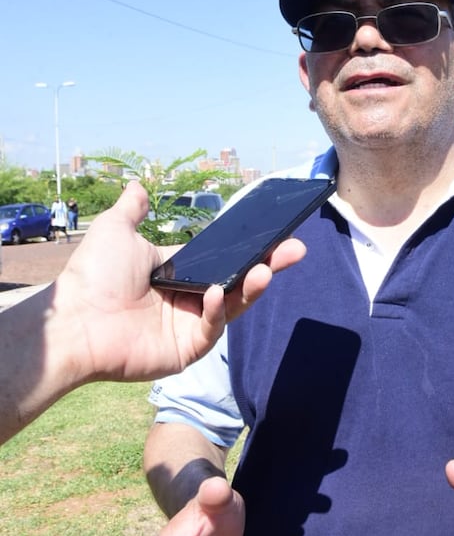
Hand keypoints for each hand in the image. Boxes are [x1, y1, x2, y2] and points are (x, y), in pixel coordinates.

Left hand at [56, 180, 305, 382]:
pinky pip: (210, 328)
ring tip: (267, 269)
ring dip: (252, 287)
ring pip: (231, 305)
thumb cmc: (92, 276)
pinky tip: (215, 292)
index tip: (274, 234)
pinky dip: (217, 309)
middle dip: (266, 266)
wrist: (75, 320)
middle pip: (235, 282)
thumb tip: (137, 186)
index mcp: (175, 273)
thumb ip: (132, 209)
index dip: (246, 249)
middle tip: (295, 250)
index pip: (220, 260)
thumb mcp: (115, 230)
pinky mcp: (186, 350)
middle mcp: (186, 299)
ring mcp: (188, 326)